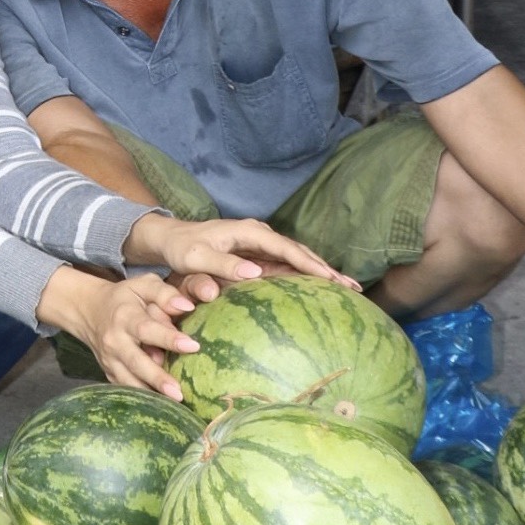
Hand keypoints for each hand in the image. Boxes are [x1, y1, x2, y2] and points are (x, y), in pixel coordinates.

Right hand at [39, 266, 200, 401]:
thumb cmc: (124, 298)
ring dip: (150, 393)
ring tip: (174, 403)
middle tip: (179, 391)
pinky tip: (163, 406)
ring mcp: (110, 360)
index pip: (147, 329)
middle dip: (157, 378)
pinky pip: (126, 388)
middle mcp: (115, 341)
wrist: (89, 311)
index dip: (169, 338)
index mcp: (125, 317)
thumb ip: (164, 293)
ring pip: (129, 380)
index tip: (193, 345)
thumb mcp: (141, 285)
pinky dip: (142, 399)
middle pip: (136, 362)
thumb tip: (187, 307)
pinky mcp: (110, 373)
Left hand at [128, 213, 359, 300]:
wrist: (170, 238)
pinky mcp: (259, 256)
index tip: (332, 280)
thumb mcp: (196, 257)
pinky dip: (306, 277)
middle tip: (354, 288)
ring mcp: (261, 246)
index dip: (311, 265)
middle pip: (301, 253)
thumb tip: (254, 273)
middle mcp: (260, 236)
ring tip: (349, 291)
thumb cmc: (181, 248)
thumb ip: (222, 264)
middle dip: (327, 270)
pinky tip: (322, 291)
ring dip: (322, 274)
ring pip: (298, 259)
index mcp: (250, 233)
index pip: (287, 249)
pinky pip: (287, 267)